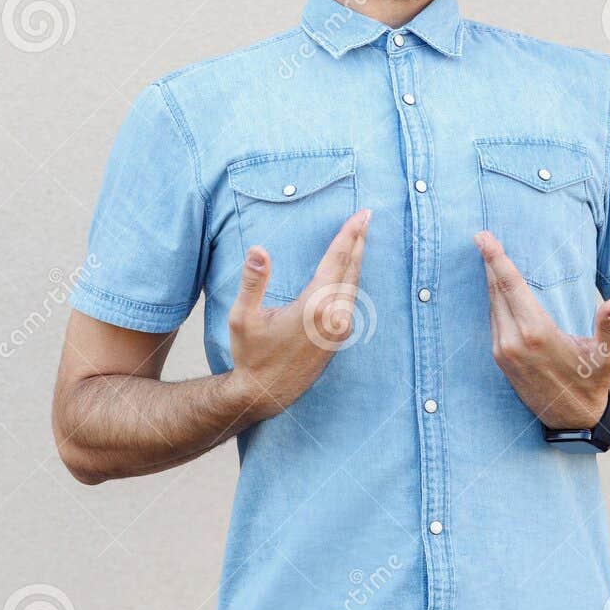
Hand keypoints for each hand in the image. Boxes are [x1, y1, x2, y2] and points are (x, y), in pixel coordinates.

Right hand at [228, 208, 370, 421]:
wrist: (266, 394)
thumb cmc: (252, 355)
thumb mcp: (242, 317)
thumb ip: (253, 282)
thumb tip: (258, 250)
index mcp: (315, 306)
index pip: (337, 260)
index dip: (349, 234)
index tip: (361, 215)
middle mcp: (334, 316)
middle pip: (352, 268)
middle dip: (360, 240)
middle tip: (367, 216)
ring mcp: (341, 328)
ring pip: (354, 284)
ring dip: (357, 258)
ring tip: (361, 237)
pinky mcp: (340, 337)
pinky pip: (351, 298)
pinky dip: (353, 278)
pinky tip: (350, 270)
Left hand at [474, 229, 609, 429]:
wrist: (573, 418)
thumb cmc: (594, 382)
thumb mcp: (607, 356)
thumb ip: (608, 327)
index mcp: (536, 332)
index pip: (511, 286)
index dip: (497, 258)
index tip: (483, 237)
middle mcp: (513, 340)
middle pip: (496, 291)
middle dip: (489, 262)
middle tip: (481, 235)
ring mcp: (503, 351)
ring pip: (492, 305)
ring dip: (490, 280)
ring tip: (489, 255)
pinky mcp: (500, 358)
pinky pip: (493, 320)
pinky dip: (493, 300)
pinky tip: (495, 287)